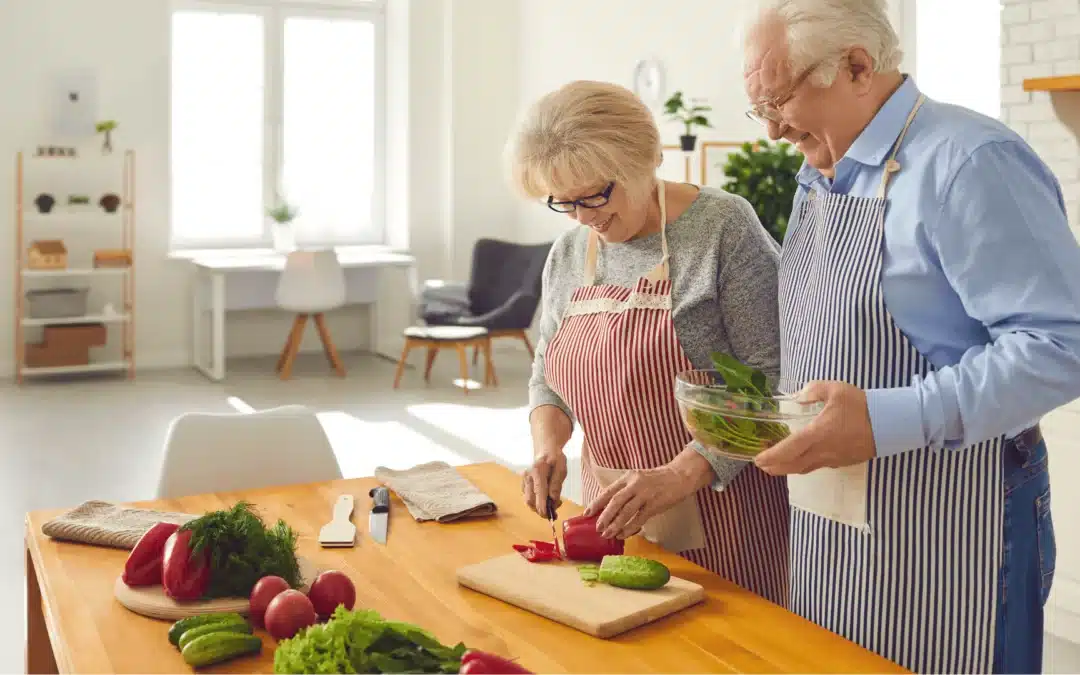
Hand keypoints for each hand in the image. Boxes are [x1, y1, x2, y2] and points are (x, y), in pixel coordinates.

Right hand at [522, 450, 566, 516]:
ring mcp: (524, 481)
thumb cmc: (555, 459)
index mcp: (537, 471)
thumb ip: (557, 483)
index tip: (548, 515)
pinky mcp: (524, 485)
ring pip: (528, 501)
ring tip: (553, 503)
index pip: (538, 492)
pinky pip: (529, 498)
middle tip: (554, 512)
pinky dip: (537, 503)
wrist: (545, 450)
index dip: (542, 506)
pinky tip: (547, 498)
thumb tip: (553, 499)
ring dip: (539, 507)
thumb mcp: (561, 468)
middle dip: (541, 510)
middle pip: (530, 500)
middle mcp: (527, 477)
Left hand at [583, 451, 711, 539]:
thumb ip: (625, 490)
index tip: (587, 513)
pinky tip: (623, 534)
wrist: (679, 476)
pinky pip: (639, 518)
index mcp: (628, 477)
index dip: (596, 503)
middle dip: (604, 516)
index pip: (608, 491)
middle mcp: (634, 484)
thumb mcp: (638, 479)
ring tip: (607, 534)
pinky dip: (629, 528)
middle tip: (597, 528)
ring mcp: (645, 494)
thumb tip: (609, 507)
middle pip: (615, 501)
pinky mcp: (655, 504)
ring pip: (626, 511)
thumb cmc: (657, 480)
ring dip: (615, 524)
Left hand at [753, 380, 875, 474]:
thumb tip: (798, 396)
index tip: (757, 459)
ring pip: (805, 468)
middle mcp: (822, 451)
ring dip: (788, 468)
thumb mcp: (836, 390)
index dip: (771, 456)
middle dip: (774, 467)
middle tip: (761, 465)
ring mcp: (833, 459)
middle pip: (792, 466)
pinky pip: (817, 466)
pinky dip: (804, 466)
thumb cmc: (862, 406)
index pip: (788, 450)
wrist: (891, 424)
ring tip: (776, 465)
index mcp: (817, 434)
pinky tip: (801, 460)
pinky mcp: (843, 462)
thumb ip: (813, 390)